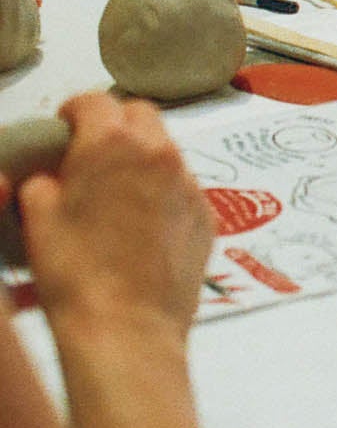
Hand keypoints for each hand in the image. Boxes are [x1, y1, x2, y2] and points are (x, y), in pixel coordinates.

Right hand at [16, 93, 211, 340]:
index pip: (95, 102)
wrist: (127, 326)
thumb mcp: (38, 220)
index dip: (74, 110)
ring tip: (118, 189)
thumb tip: (51, 175)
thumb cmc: (73, 273)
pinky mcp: (207, 213)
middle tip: (92, 151)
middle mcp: (159, 153)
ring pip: (166, 149)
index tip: (64, 125)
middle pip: (140, 116)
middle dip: (115, 124)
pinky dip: (163, 190)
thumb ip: (43, 182)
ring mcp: (189, 182)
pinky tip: (143, 222)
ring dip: (142, 157)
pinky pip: (184, 186)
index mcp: (112, 144)